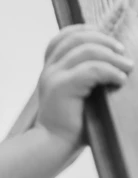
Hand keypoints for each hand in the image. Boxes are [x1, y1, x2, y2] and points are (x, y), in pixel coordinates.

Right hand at [36, 25, 133, 148]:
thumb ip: (86, 79)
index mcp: (50, 69)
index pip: (63, 37)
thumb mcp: (76, 96)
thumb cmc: (69, 126)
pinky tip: (120, 80)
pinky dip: (110, 71)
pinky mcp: (62, 87)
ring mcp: (53, 77)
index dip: (87, 31)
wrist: (52, 146)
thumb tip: (115, 65)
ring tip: (127, 67)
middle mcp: (49, 69)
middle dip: (105, 41)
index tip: (109, 40)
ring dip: (111, 55)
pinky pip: (91, 69)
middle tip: (123, 53)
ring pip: (86, 50)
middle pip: (77, 38)